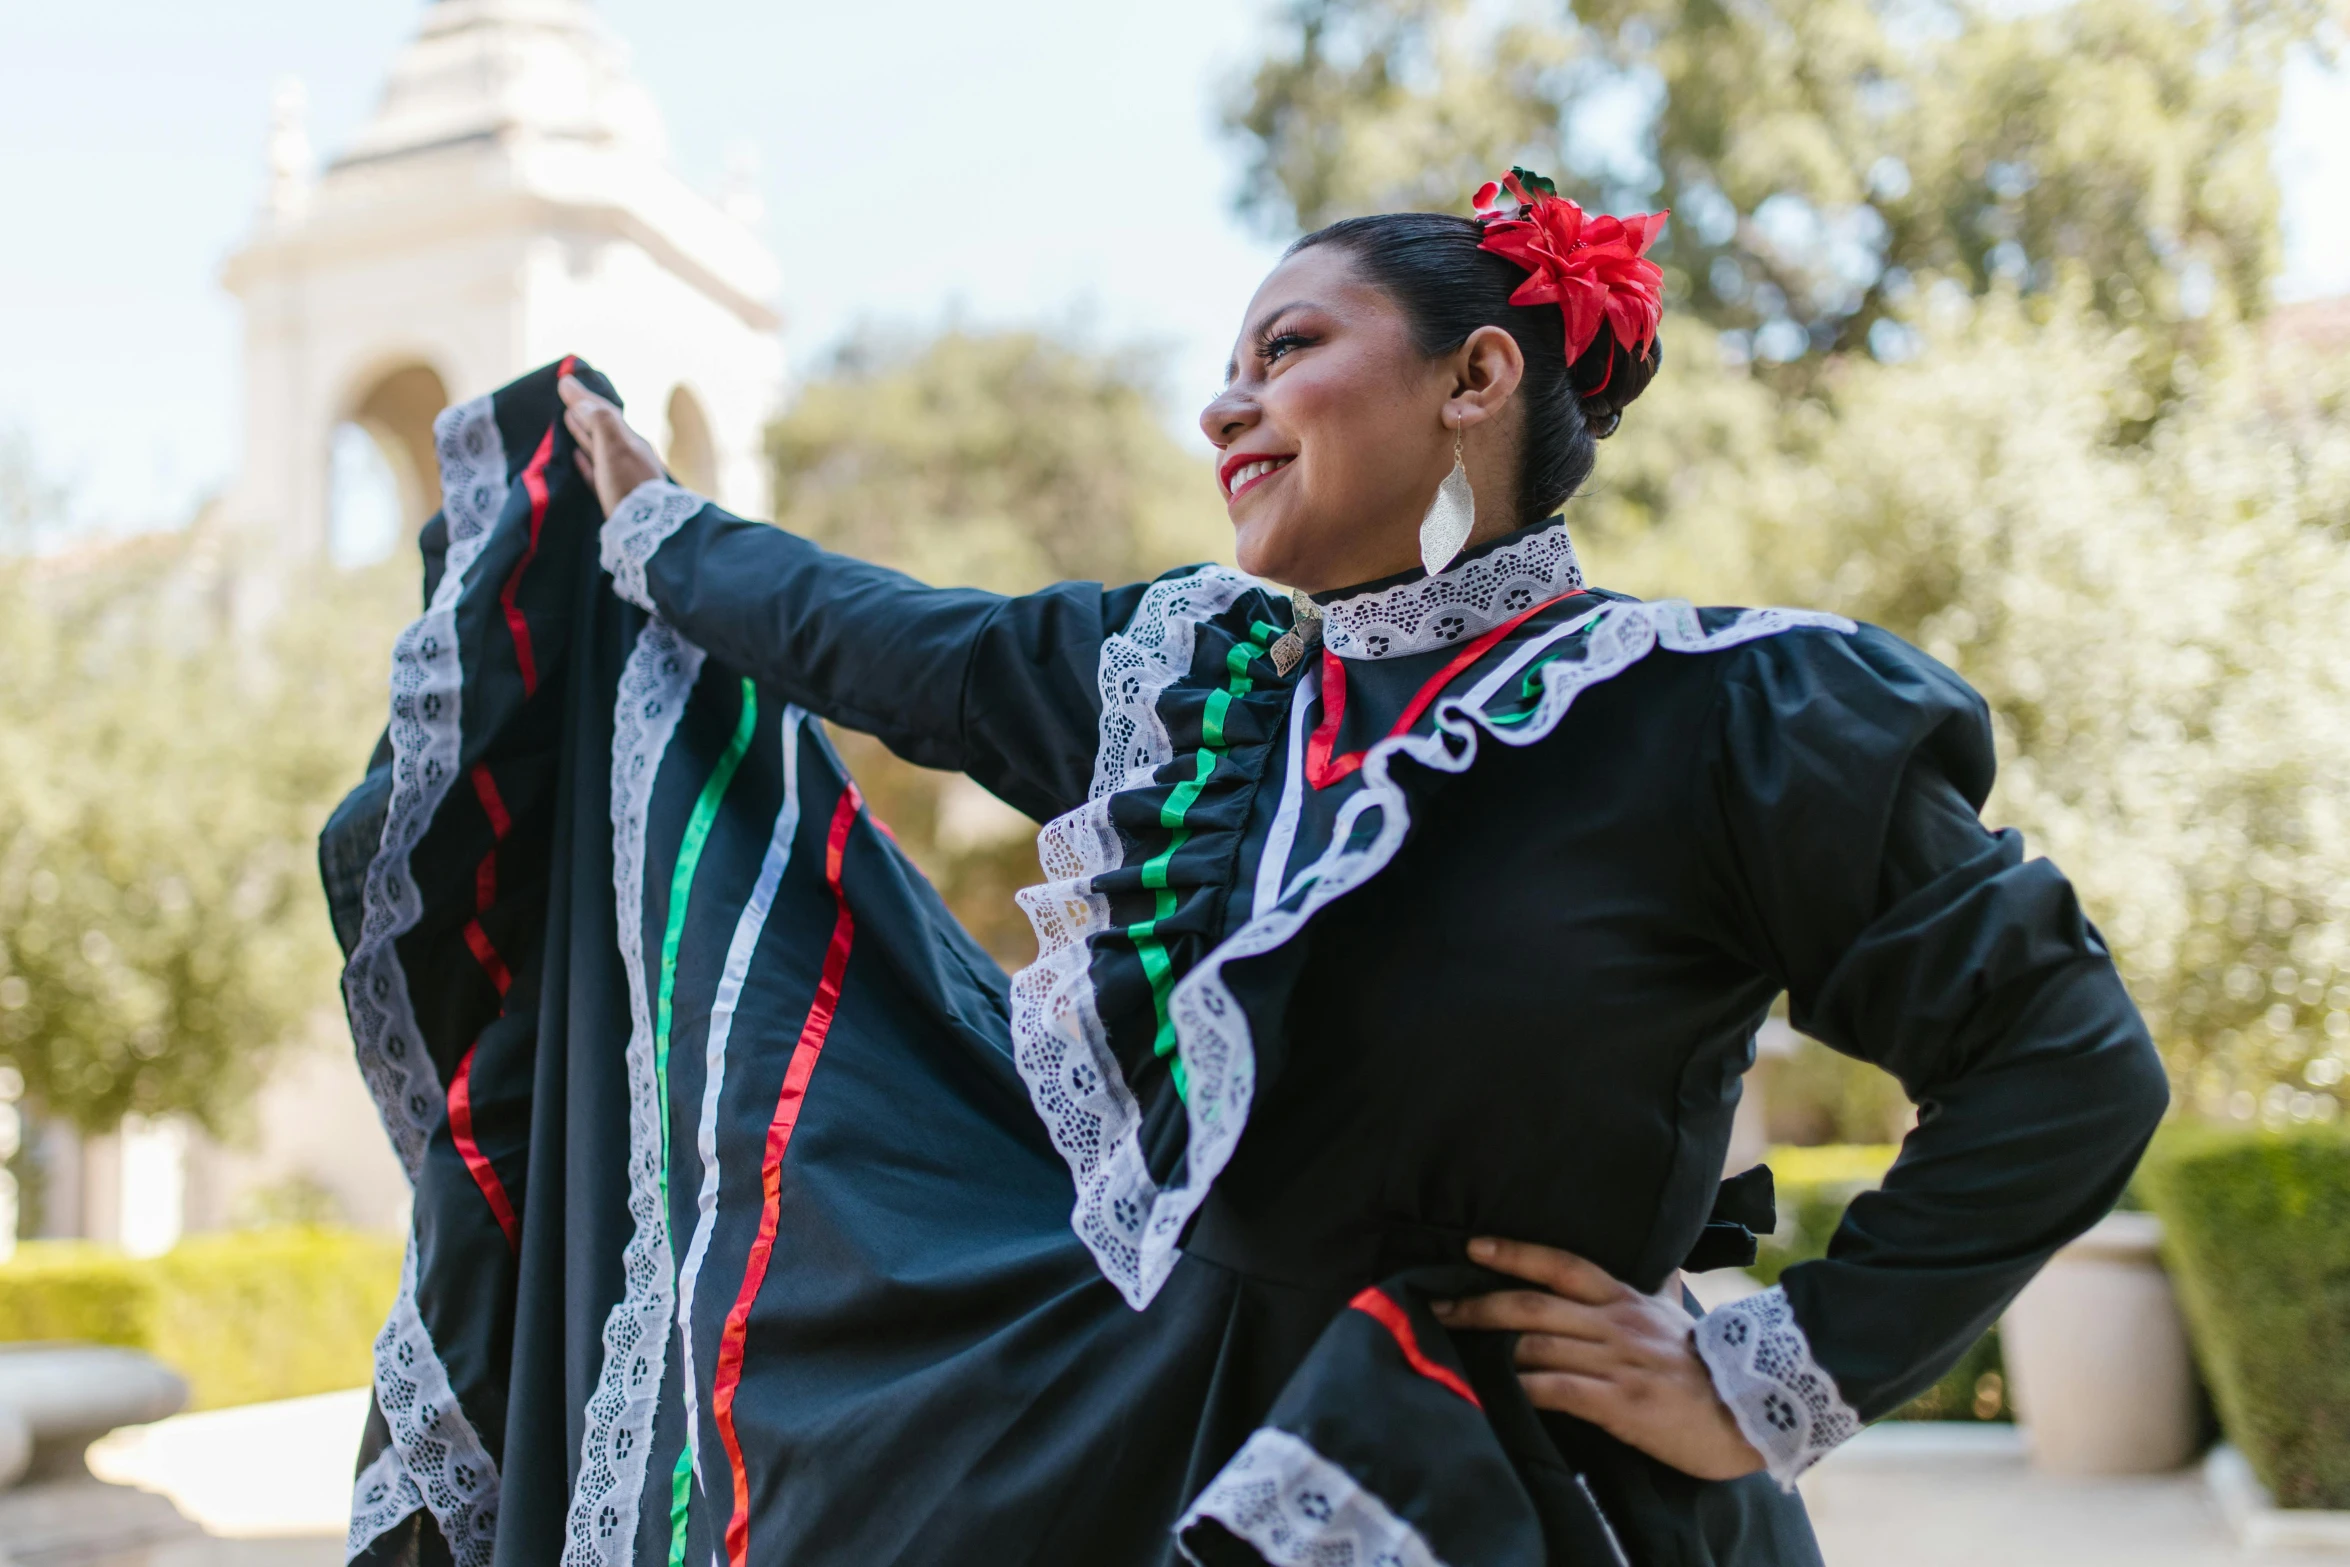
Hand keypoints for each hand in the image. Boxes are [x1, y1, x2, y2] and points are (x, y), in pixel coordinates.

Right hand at [558, 374, 664, 517]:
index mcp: (631, 441)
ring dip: (583, 430)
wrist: (645, 531)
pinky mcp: (615, 497)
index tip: (564, 379)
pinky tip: (576, 455)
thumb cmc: (628, 485)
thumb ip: (600, 422)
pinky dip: (585, 460)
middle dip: (584, 409)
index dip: (583, 396)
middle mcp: (629, 455)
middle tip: (566, 392)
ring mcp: (624, 476)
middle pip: (603, 426)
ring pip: (599, 446)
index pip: (604, 411)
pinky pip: (597, 471)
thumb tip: (582, 402)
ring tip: (567, 417)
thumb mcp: (615, 448)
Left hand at [1432, 1236, 1764, 1481]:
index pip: (1562, 1264)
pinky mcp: (1621, 1404)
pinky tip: (1493, 1392)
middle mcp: (1616, 1323)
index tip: (1472, 1245)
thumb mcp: (1679, 1319)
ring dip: (1487, 1346)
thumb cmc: (1713, 1369)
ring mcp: (1618, 1362)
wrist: (1757, 1412)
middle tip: (1435, 1305)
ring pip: (1537, 1344)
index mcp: (1627, 1300)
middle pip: (1533, 1304)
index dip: (1515, 1252)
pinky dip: (1521, 1389)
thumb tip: (1660, 1269)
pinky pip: (1558, 1390)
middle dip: (1478, 1303)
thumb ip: (1659, 1293)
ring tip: (1448, 1349)